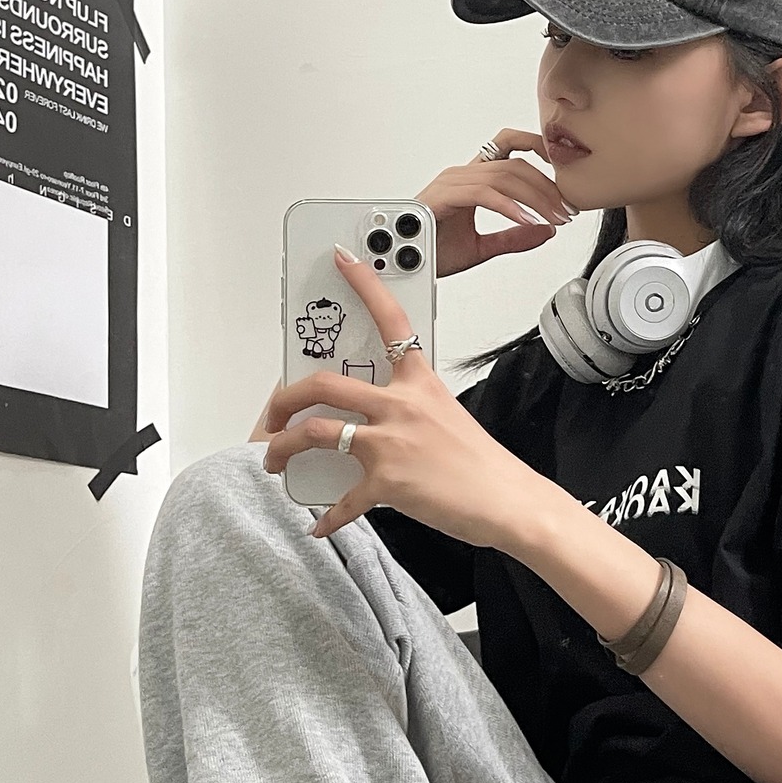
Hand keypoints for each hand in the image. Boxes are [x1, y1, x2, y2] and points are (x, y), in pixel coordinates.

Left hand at [260, 245, 549, 546]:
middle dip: (284, 398)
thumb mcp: (446, 416)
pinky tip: (320, 522)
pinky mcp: (386, 482)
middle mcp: (401, 405)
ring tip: (275, 461)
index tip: (343, 260)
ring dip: (282, 449)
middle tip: (274, 412)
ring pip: (314, 433)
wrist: (508, 500)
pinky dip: (327, 516)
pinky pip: (342, 500)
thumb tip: (371, 423)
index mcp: (419, 382)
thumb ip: (407, 410)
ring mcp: (390, 442)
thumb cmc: (482, 464)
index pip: (390, 320)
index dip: (364, 285)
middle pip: (323, 384)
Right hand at [417, 128, 579, 277]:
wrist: (405, 266)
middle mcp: (462, 175)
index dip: (538, 147)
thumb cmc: (432, 251)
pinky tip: (526, 220)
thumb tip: (546, 231)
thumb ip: (514, 238)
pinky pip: (484, 194)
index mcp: (472, 179)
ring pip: (505, 177)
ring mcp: (452, 183)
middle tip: (567, 211)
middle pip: (516, 165)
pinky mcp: (444, 197)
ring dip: (535, 198)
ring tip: (553, 218)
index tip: (563, 170)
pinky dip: (510, 207)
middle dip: (547, 187)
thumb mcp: (483, 247)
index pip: (509, 146)